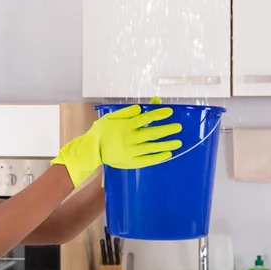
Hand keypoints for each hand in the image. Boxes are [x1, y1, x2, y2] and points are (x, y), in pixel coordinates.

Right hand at [51, 96, 181, 186]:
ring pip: (153, 147)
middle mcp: (130, 138)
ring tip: (178, 142)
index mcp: (126, 126)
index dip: (159, 114)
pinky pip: (147, 160)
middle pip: (152, 133)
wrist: (91, 150)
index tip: (170, 112)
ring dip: (167, 144)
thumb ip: (126, 112)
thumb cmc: (101, 132)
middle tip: (178, 128)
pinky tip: (167, 154)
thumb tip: (141, 107)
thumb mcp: (110, 118)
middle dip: (167, 130)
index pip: (146, 118)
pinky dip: (158, 157)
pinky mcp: (131, 161)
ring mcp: (131, 151)